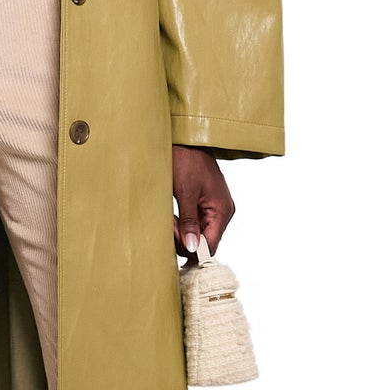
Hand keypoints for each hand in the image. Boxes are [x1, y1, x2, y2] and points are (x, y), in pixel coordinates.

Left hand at [172, 144, 234, 258]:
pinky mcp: (204, 205)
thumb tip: (192, 247)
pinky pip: (194, 223)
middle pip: (204, 241)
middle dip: (184, 238)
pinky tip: (172, 215)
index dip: (192, 249)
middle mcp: (222, 211)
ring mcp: (214, 208)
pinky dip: (181, 223)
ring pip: (197, 233)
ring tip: (168, 217)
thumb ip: (189, 221)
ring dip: (180, 231)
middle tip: (168, 225)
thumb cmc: (186, 160)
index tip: (174, 240)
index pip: (211, 244)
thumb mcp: (184, 192)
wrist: (184, 140)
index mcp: (222, 209)